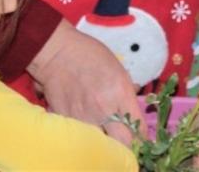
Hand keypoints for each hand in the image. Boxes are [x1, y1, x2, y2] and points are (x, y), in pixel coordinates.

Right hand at [27, 19, 142, 144]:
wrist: (57, 53)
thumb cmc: (90, 55)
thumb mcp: (118, 69)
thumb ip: (127, 92)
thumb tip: (134, 106)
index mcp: (121, 93)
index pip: (138, 128)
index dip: (141, 135)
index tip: (139, 135)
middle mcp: (105, 109)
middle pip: (122, 143)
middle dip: (126, 144)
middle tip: (124, 139)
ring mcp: (84, 118)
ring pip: (101, 144)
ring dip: (105, 141)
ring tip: (104, 132)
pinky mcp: (66, 122)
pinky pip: (81, 136)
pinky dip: (85, 135)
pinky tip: (86, 125)